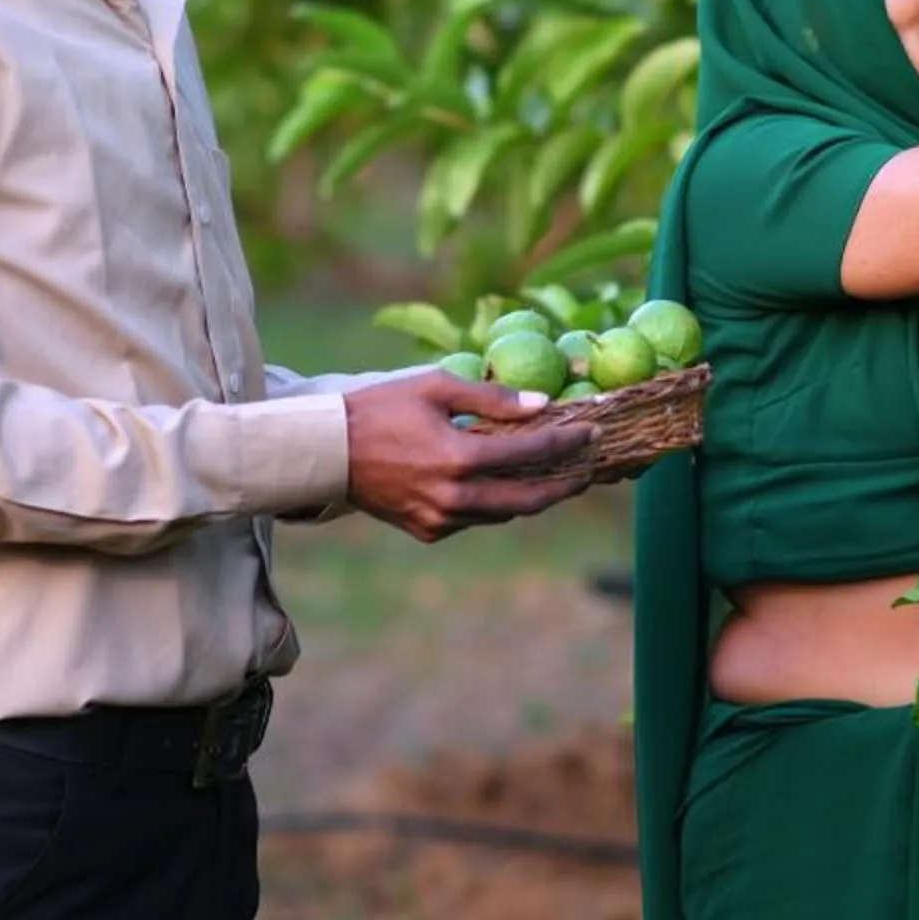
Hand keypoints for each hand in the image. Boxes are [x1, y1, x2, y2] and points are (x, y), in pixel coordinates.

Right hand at [342, 372, 597, 543]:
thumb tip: (542, 406)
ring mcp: (441, 520)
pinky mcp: (428, 531)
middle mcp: (455, 497)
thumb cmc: (381, 409)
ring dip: (531, 495)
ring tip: (552, 474)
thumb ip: (491, 398)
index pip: (532, 453)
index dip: (567, 442)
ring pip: (504, 513)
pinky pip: (474, 519)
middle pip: (530, 500)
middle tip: (587, 469)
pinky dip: (493, 503)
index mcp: (460, 458)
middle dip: (565, 485)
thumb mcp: (435, 387)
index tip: (591, 431)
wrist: (327, 452)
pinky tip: (500, 483)